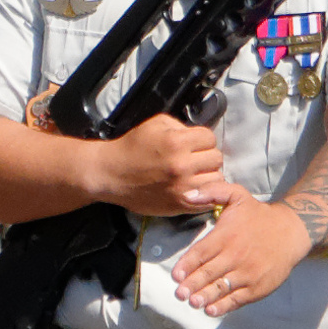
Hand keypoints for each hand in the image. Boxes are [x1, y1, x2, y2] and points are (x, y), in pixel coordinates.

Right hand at [97, 116, 240, 218]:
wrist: (111, 174)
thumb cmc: (131, 149)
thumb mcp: (155, 124)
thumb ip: (181, 127)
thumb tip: (200, 137)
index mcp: (176, 142)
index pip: (210, 138)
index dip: (202, 140)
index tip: (193, 144)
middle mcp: (182, 165)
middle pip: (216, 158)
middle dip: (205, 157)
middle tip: (192, 159)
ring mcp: (182, 187)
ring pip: (216, 179)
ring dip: (207, 175)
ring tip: (193, 174)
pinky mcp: (180, 204)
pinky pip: (208, 199)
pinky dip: (205, 193)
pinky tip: (194, 187)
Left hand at [167, 197, 305, 313]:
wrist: (291, 231)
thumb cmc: (258, 215)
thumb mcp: (237, 195)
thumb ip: (211, 191)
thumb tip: (187, 194)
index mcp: (226, 235)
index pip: (201, 252)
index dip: (186, 265)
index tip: (176, 275)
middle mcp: (235, 255)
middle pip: (208, 273)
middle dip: (191, 285)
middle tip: (179, 294)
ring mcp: (247, 273)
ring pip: (221, 287)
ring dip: (205, 296)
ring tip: (192, 302)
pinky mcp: (258, 287)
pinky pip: (237, 299)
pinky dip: (223, 306)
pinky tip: (211, 310)